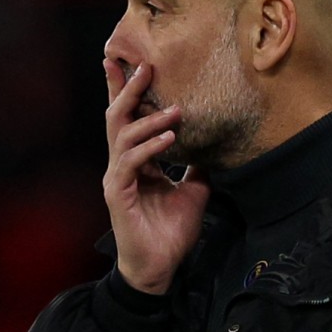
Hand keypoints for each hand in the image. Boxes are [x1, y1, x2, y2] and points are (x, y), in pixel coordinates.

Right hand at [102, 60, 210, 294]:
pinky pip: (130, 162)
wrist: (159, 268)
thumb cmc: (170, 232)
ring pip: (122, 135)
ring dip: (149, 118)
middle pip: (117, 117)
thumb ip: (197, 166)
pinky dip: (149, 146)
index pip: (129, 120)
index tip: (132, 62)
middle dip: (129, 89)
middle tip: (145, 65)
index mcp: (136, 162)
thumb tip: (214, 144)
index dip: (127, 91)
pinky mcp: (118, 194)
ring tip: (176, 110)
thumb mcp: (194, 191)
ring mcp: (117, 178)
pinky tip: (170, 138)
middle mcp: (121, 165)